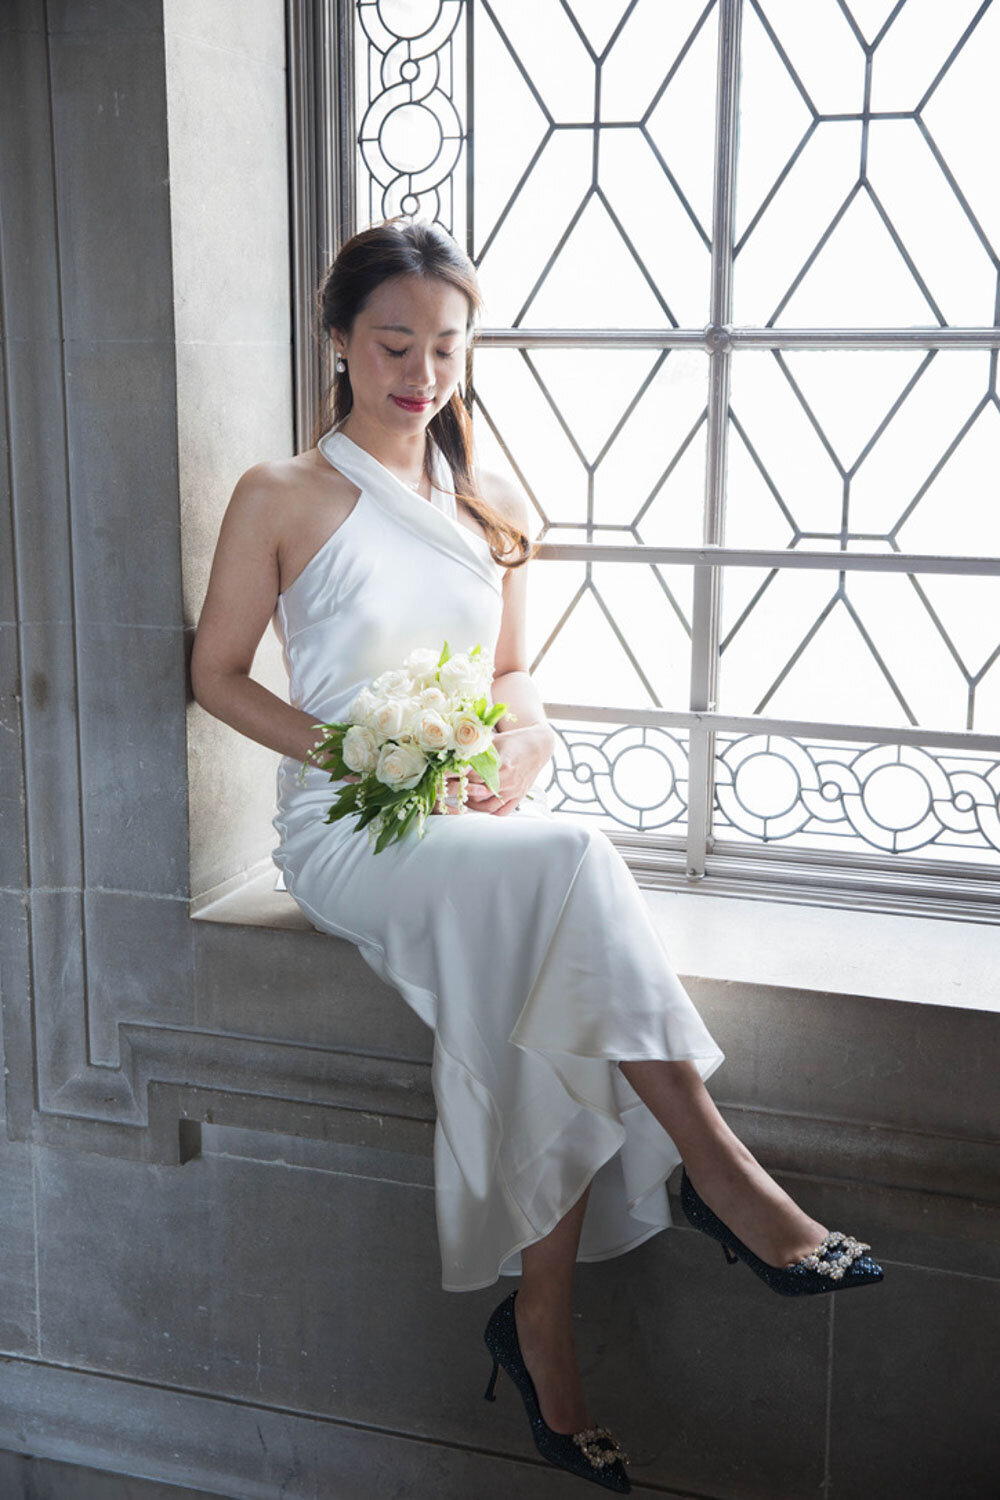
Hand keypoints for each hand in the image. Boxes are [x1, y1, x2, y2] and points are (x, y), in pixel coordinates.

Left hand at [437, 724, 553, 816]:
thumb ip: (476, 747)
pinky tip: (479, 806)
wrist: (538, 746)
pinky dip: (488, 812)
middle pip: (477, 791)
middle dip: (461, 790)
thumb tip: (453, 750)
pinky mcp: (518, 797)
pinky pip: (501, 811)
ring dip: (472, 804)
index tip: (443, 774)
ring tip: (463, 798)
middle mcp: (507, 780)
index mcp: (501, 764)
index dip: (456, 775)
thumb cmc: (513, 741)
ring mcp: (513, 791)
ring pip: (488, 806)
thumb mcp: (494, 740)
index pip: (472, 774)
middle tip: (448, 787)